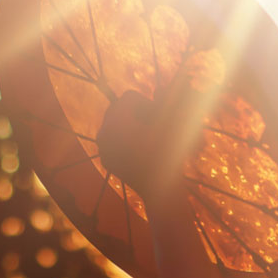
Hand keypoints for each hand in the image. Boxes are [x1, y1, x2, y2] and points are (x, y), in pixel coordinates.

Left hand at [97, 77, 207, 203]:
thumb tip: (161, 87)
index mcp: (116, 121)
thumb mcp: (175, 124)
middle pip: (120, 107)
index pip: (129, 96)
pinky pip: (114, 138)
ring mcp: (102, 147)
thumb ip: (170, 102)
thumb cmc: (172, 155)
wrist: (162, 191)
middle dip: (138, 113)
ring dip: (134, 124)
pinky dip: (127, 139)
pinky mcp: (105, 159)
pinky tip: (142, 151)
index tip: (160, 119)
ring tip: (150, 138)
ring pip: (116, 122)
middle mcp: (103, 132)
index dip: (149, 104)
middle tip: (155, 127)